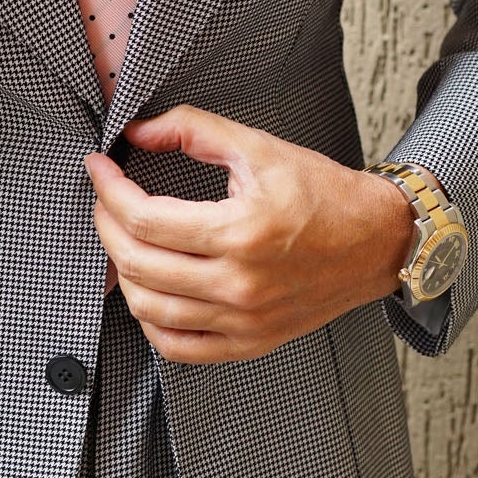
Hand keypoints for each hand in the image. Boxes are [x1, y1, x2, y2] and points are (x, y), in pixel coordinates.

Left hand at [85, 105, 416, 364]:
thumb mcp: (259, 147)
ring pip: (149, 310)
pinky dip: (150, 321)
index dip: (109, 190)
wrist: (377, 241)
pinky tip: (148, 291)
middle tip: (106, 201)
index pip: (146, 218)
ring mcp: (244, 320)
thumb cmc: (324, 195)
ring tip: (123, 242)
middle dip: (107, 226)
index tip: (100, 169)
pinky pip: (178, 346)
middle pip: (138, 264)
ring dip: (122, 273)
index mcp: (243, 231)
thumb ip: (194, 130)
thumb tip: (139, 132)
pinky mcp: (250, 342)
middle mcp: (241, 283)